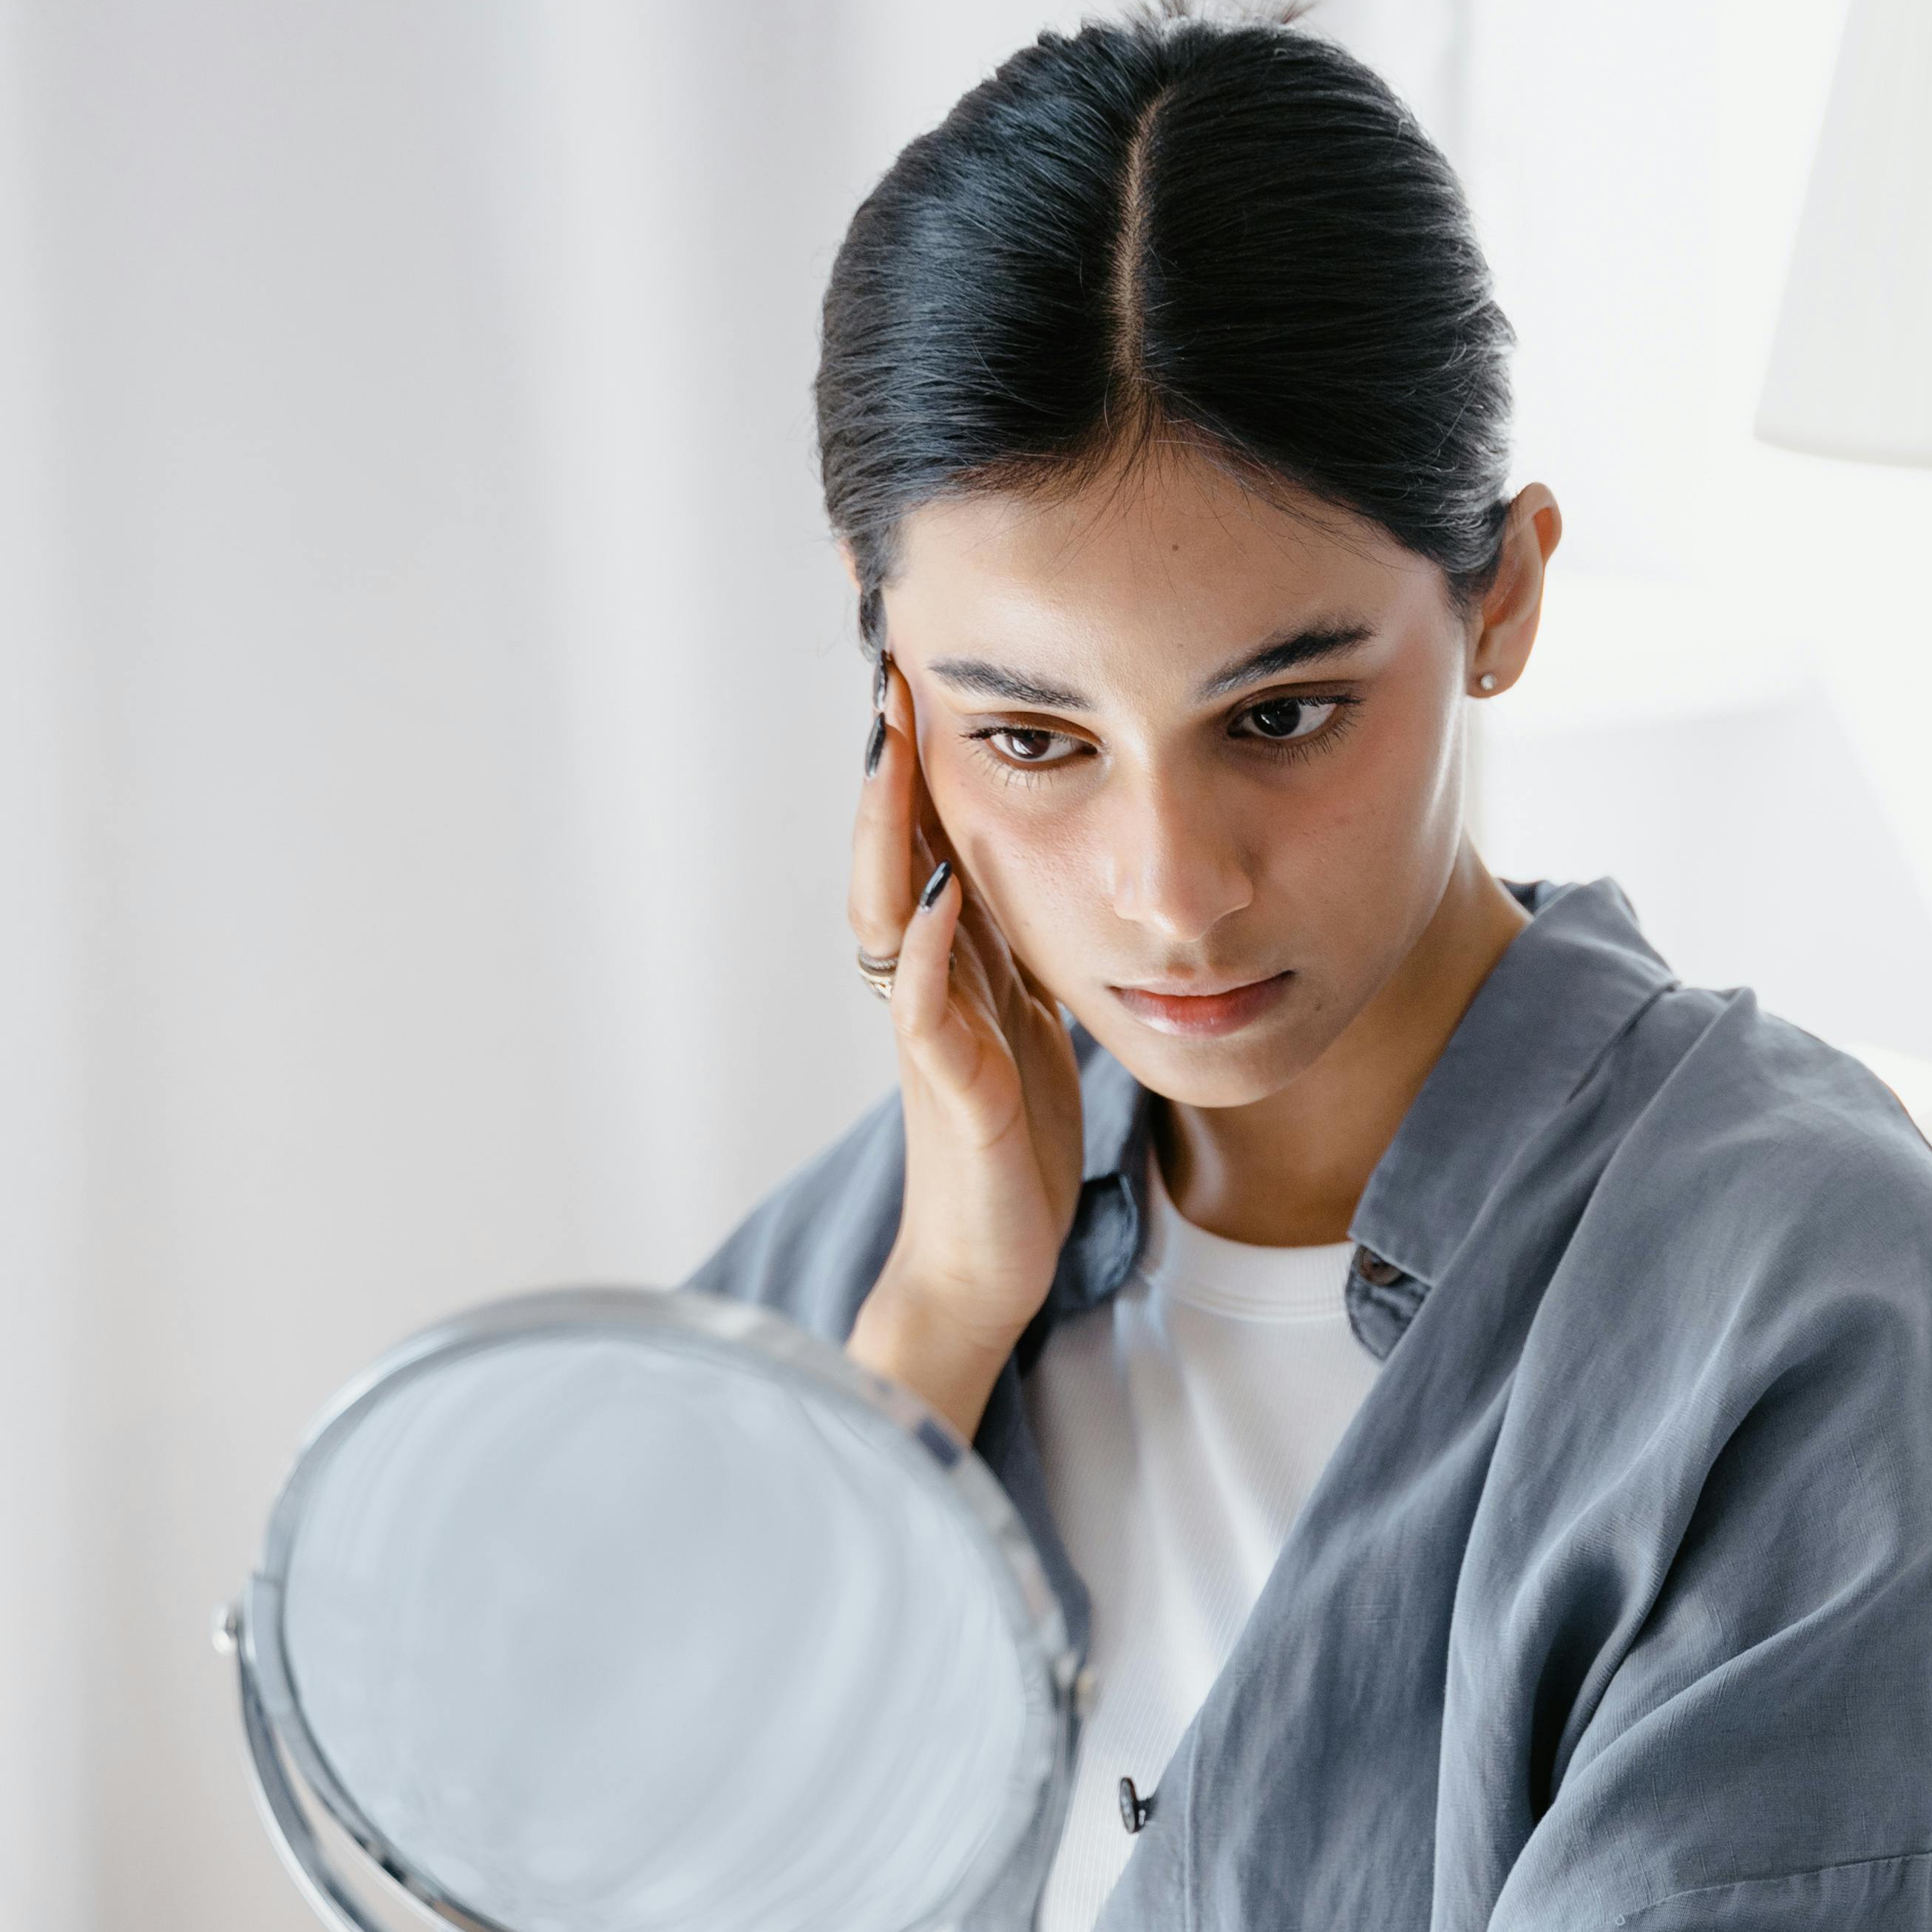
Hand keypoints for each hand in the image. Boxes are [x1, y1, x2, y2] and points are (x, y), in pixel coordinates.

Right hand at [848, 667, 1084, 1439]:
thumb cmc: (1010, 1143)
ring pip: (891, 912)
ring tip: (891, 748)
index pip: (928, 840)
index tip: (923, 668)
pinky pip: (925, 1014)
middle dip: (890, 765)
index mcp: (952, 966)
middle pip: (892, 853)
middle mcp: (926, 986)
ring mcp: (929, 1038)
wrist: (985, 1263)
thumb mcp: (1029, 1023)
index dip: (924, 760)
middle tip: (888, 669)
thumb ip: (1021, 953)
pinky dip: (929, 953)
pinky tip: (941, 899)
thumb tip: (1043, 880)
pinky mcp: (952, 1096)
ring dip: (890, 830)